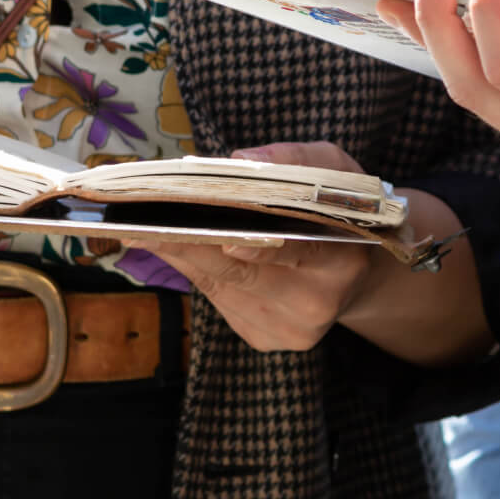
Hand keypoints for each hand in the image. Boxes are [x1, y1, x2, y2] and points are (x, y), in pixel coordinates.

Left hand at [128, 141, 374, 352]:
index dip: (259, 246)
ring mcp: (289, 328)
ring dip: (181, 253)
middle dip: (191, 242)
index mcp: (344, 259)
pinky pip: (217, 297)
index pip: (299, 251)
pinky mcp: (264, 337)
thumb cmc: (339, 208)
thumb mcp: (334, 170)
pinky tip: (172, 245)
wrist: (357, 272)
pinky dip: (194, 268)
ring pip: (220, 285)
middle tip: (143, 220)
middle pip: (243, 272)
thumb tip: (239, 161)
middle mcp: (317, 302)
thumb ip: (293, 160)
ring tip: (142, 227)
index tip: (221, 237)